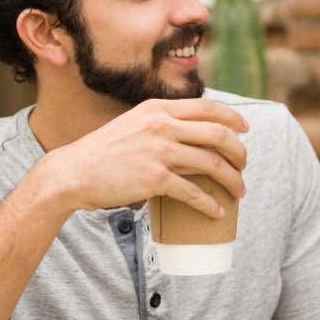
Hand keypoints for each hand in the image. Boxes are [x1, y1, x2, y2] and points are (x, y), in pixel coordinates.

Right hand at [39, 98, 249, 217]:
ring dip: (232, 180)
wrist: (74, 171)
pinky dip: (209, 204)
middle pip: (218, 135)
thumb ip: (159, 122)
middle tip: (244, 165)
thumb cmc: (104, 151)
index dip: (233, 118)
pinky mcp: (155, 178)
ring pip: (212, 164)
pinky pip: (193, 192)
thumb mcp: (134, 123)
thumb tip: (188, 132)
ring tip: (239, 191)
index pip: (208, 107)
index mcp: (158, 108)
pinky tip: (217, 212)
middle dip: (239, 152)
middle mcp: (162, 125)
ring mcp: (159, 151)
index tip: (245, 129)